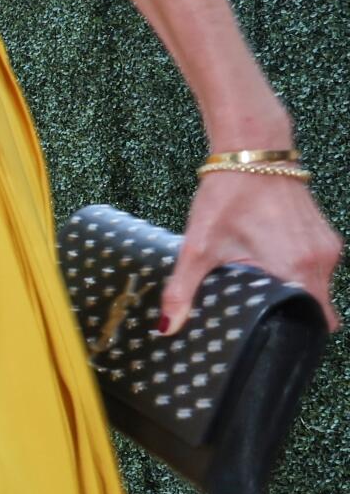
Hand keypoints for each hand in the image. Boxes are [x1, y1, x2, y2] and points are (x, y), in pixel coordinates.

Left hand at [163, 173, 342, 333]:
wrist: (252, 152)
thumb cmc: (227, 196)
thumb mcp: (198, 247)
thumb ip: (182, 290)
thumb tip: (167, 327)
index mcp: (297, 268)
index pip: (313, 320)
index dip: (295, 334)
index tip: (273, 341)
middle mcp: (321, 260)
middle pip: (315, 308)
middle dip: (289, 317)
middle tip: (257, 322)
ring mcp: (326, 247)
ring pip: (316, 288)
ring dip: (291, 294)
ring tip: (259, 296)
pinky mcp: (323, 236)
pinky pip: (315, 268)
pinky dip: (295, 274)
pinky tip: (268, 272)